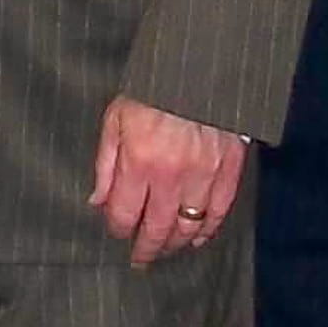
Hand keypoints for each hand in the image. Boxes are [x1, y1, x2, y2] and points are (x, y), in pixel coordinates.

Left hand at [91, 97, 246, 266]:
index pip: (125, 214)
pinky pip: (220, 211)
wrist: (198, 67)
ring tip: (166, 248)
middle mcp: (172, 176)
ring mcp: (204, 175)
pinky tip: (199, 237)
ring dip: (176, 243)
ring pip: (189, 226)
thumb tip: (98, 201)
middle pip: (157, 229)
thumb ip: (106, 164)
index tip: (116, 232)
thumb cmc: (151, 91)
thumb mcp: (116, 119)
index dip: (117, 229)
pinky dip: (209, 229)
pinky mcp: (230, 170)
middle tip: (140, 259)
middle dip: (146, 248)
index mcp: (139, 162)